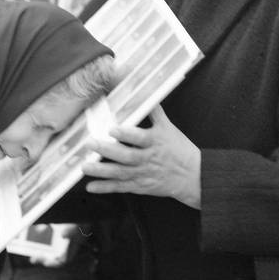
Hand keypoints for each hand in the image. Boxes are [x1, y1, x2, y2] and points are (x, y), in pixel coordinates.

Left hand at [82, 105, 201, 208]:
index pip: (140, 138)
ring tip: (84, 167)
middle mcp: (148, 159)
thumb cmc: (178, 149)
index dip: (126, 134)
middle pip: (126, 156)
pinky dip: (105, 187)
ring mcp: (143, 174)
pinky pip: (121, 187)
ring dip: (101, 171)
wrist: (193, 176)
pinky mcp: (139, 186)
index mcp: (155, 142)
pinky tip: (90, 187)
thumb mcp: (169, 128)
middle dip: (107, 150)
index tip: (112, 129)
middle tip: (90, 143)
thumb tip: (145, 91)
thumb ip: (154, 111)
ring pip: (120, 173)